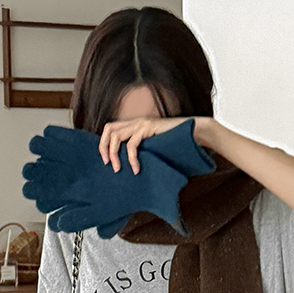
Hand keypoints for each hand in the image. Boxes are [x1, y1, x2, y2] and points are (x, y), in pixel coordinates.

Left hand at [99, 116, 216, 173]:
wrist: (190, 133)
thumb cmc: (173, 144)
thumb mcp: (152, 147)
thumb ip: (141, 150)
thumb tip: (129, 168)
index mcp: (133, 125)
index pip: (109, 128)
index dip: (103, 143)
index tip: (106, 161)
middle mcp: (135, 122)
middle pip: (108, 130)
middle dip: (104, 148)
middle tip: (110, 166)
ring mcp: (141, 124)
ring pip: (117, 136)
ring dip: (115, 155)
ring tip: (120, 170)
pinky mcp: (148, 129)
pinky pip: (132, 144)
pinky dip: (131, 159)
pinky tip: (137, 169)